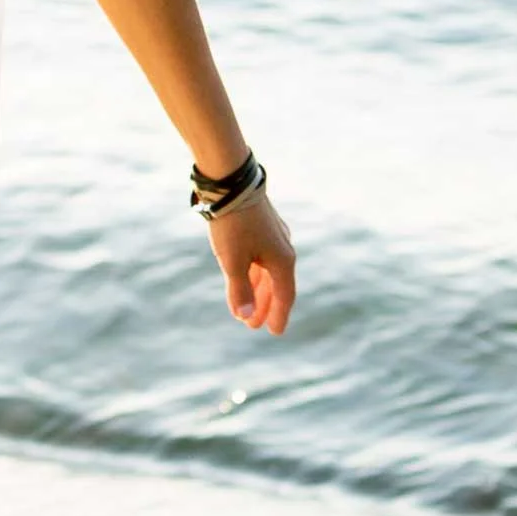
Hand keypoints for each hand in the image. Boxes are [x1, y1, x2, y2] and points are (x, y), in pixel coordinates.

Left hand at [209, 187, 294, 335]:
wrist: (231, 182)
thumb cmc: (233, 224)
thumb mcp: (233, 260)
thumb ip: (239, 290)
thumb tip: (245, 316)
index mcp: (282, 260)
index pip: (285, 295)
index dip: (279, 315)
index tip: (274, 332)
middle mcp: (283, 249)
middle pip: (276, 285)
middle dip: (265, 306)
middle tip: (252, 325)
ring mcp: (273, 237)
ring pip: (268, 271)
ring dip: (258, 290)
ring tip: (246, 306)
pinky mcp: (261, 227)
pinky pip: (261, 258)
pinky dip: (253, 273)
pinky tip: (243, 277)